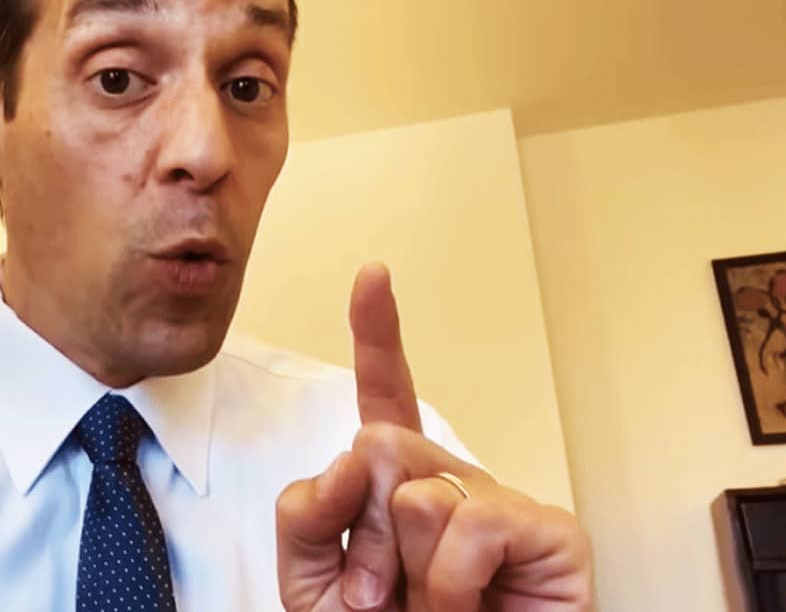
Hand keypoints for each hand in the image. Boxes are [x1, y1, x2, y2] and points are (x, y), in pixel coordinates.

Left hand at [275, 264, 592, 610]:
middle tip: (379, 593)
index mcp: (395, 485)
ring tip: (426, 607)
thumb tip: (351, 451)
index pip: (385, 396)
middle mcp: (449, 480)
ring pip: (416, 488)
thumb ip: (305, 512)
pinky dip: (449, 581)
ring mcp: (500, 500)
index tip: (373, 275)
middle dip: (358, 530)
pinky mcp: (549, 530)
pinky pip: (468, 522)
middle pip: (378, 441)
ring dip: (401, 567)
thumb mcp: (311, 584)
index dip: (379, 333)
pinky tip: (467, 606)